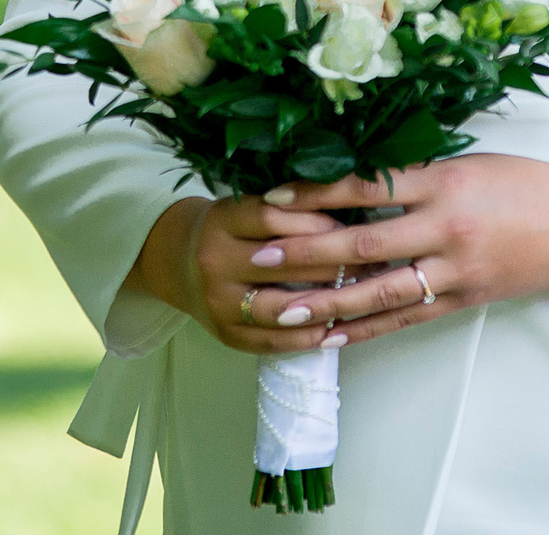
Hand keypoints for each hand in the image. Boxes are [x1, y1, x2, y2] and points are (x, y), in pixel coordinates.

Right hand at [124, 193, 349, 354]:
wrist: (177, 262)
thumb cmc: (228, 229)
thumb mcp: (247, 207)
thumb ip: (288, 208)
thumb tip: (352, 211)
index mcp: (222, 220)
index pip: (274, 217)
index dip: (317, 222)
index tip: (353, 227)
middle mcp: (214, 260)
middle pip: (282, 264)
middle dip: (332, 264)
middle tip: (371, 264)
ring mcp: (217, 302)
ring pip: (279, 308)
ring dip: (324, 305)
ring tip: (358, 299)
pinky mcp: (224, 334)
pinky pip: (271, 341)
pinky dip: (306, 338)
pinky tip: (334, 330)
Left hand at [242, 156, 548, 346]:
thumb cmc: (521, 183)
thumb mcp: (465, 163)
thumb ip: (412, 175)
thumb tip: (349, 182)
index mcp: (442, 182)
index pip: (365, 186)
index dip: (315, 194)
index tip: (271, 199)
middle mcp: (445, 227)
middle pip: (363, 242)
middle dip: (307, 254)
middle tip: (259, 261)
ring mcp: (455, 269)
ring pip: (379, 291)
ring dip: (326, 302)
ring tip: (282, 311)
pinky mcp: (464, 300)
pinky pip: (405, 317)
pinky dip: (365, 329)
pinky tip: (330, 335)